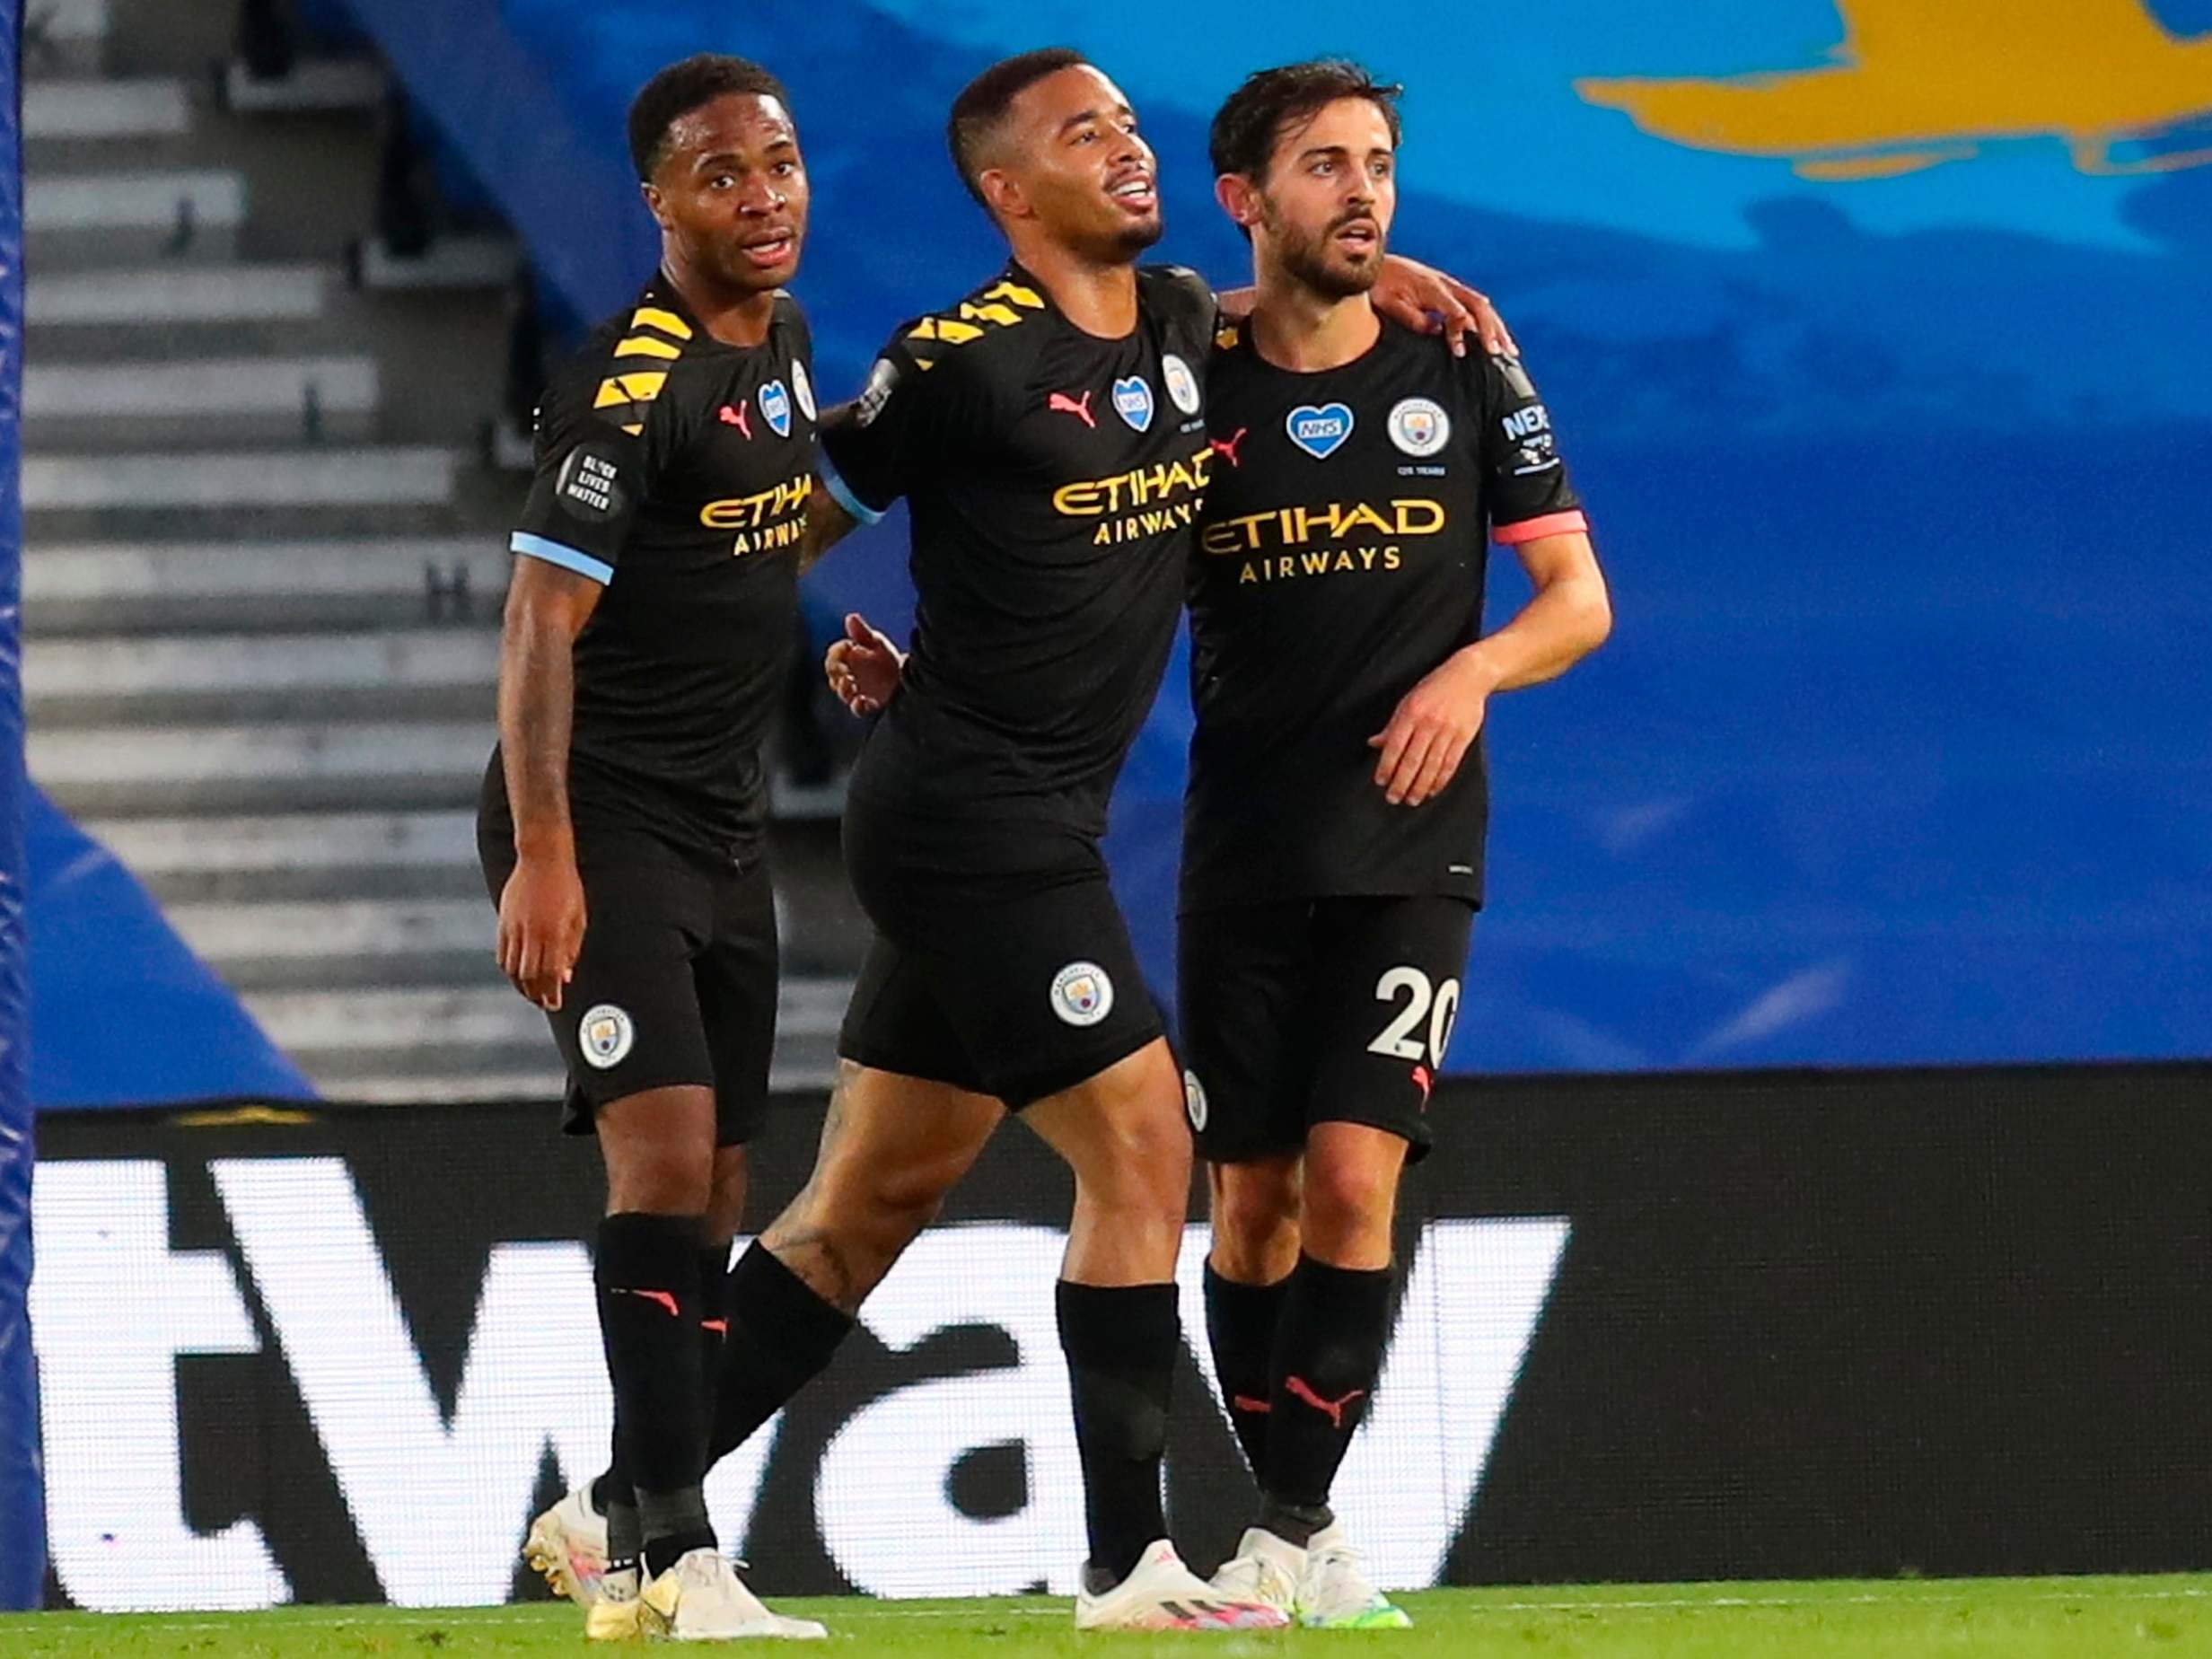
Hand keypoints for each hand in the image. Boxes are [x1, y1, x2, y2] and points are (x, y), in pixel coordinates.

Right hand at [496, 855, 585, 1010]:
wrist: (542, 859)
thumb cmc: (566, 887)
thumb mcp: (578, 918)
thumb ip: (571, 949)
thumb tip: (565, 976)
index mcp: (554, 933)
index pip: (550, 975)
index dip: (552, 993)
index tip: (555, 1004)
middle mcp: (532, 934)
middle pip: (529, 977)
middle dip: (537, 995)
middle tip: (544, 1003)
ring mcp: (514, 929)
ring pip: (513, 969)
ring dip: (522, 986)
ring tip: (532, 993)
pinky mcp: (503, 923)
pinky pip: (502, 955)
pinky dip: (509, 969)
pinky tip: (517, 974)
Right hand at [825, 612, 903, 715]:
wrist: (909, 677)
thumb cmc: (888, 659)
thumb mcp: (878, 643)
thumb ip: (864, 633)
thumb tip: (851, 617)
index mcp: (849, 659)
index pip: (833, 655)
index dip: (836, 653)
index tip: (847, 647)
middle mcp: (848, 675)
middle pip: (833, 674)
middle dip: (836, 671)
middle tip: (844, 670)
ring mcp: (856, 691)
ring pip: (842, 692)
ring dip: (843, 688)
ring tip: (850, 683)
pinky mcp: (867, 705)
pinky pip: (858, 709)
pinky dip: (858, 706)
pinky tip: (862, 700)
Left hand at [1368, 650, 1497, 805]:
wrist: (1469, 676)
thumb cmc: (1434, 688)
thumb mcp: (1408, 701)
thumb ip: (1392, 725)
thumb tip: (1374, 744)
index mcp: (1412, 713)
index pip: (1395, 746)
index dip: (1386, 766)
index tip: (1381, 781)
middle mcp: (1429, 723)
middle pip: (1413, 760)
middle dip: (1401, 782)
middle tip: (1393, 798)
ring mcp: (1448, 731)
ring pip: (1432, 765)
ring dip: (1420, 786)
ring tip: (1412, 800)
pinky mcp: (1464, 737)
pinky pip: (1450, 763)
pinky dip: (1440, 780)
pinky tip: (1432, 790)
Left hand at [1371, 256, 1516, 357]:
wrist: (1379, 265)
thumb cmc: (1382, 285)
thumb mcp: (1390, 303)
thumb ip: (1412, 317)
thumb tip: (1435, 330)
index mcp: (1432, 288)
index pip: (1455, 309)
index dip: (1461, 330)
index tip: (1462, 350)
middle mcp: (1447, 285)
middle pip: (1478, 305)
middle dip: (1491, 329)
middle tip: (1499, 352)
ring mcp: (1451, 287)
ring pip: (1481, 306)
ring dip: (1496, 328)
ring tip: (1509, 350)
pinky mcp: (1450, 291)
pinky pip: (1475, 306)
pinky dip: (1488, 323)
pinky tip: (1495, 337)